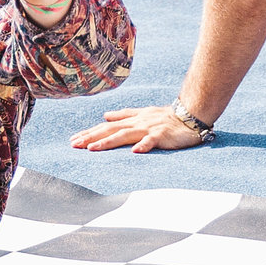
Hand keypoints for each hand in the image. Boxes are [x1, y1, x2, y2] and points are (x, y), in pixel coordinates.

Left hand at [70, 104, 211, 153]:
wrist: (190, 114)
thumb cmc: (167, 117)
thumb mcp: (142, 113)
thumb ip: (124, 114)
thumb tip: (105, 115)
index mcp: (132, 119)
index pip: (107, 126)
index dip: (90, 132)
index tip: (74, 139)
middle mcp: (137, 123)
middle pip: (110, 129)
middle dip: (91, 137)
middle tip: (74, 145)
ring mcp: (149, 128)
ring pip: (125, 135)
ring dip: (108, 141)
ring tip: (93, 149)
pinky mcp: (162, 135)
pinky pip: (151, 141)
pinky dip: (143, 145)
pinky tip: (135, 151)